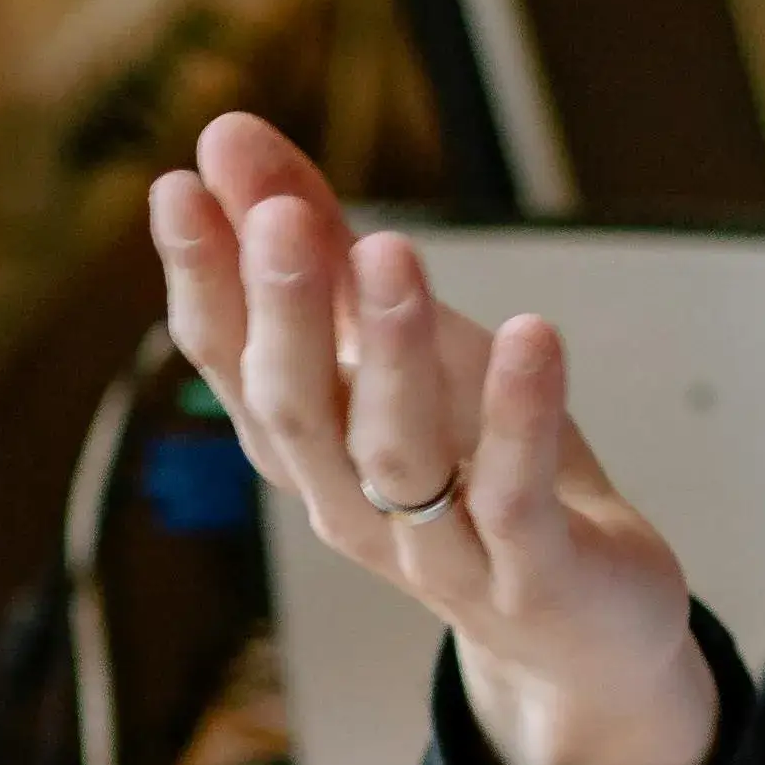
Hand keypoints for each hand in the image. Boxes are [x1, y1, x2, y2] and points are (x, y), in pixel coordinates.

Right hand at [150, 113, 720, 764]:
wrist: (585, 629)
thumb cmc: (483, 470)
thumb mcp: (405, 348)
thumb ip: (326, 249)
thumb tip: (227, 135)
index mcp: (308, 447)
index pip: (232, 363)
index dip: (204, 282)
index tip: (179, 187)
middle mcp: (351, 504)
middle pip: (299, 410)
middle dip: (287, 312)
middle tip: (282, 218)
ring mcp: (438, 552)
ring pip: (396, 454)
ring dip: (390, 353)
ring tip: (394, 251)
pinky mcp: (531, 579)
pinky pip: (513, 498)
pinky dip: (519, 418)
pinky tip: (534, 334)